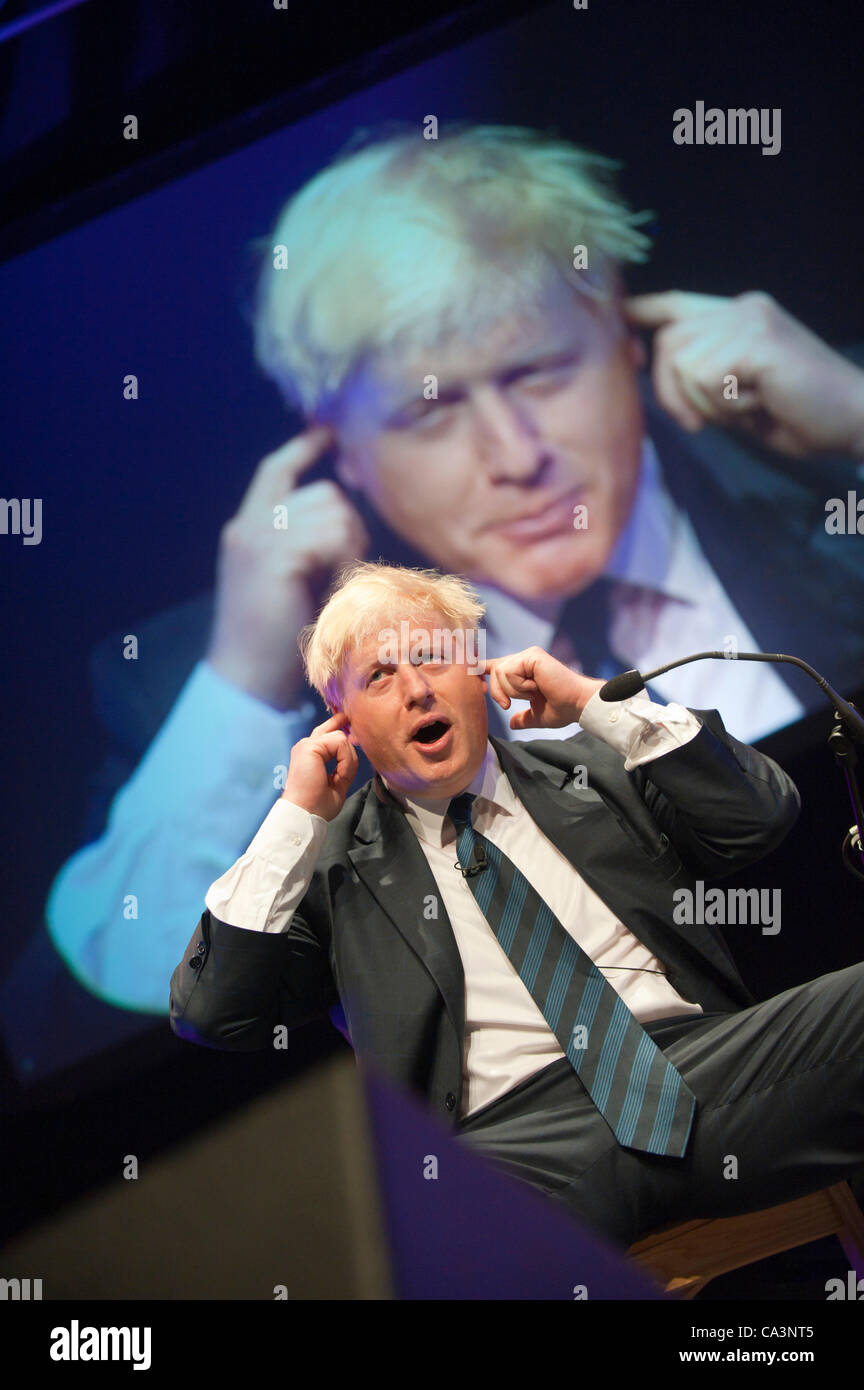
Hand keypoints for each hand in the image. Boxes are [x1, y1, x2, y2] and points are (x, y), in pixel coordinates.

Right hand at [206, 426, 369, 708]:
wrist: (246, 680)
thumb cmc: (273, 642)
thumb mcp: (286, 581)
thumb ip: (304, 544)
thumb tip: (344, 510)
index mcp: (246, 529)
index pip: (275, 470)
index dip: (304, 449)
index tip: (328, 433)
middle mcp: (248, 527)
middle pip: (324, 493)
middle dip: (349, 528)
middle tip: (343, 572)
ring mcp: (258, 539)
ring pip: (334, 511)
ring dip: (350, 547)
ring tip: (336, 584)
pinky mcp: (274, 556)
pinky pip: (332, 536)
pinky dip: (344, 562)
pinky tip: (333, 589)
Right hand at [281, 712, 358, 820]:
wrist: (305, 814)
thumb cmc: (318, 805)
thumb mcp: (337, 782)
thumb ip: (344, 765)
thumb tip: (353, 750)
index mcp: (310, 755)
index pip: (326, 734)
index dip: (340, 727)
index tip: (351, 725)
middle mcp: (306, 747)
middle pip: (331, 728)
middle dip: (345, 728)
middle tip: (353, 730)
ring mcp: (306, 745)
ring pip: (341, 737)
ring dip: (348, 760)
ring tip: (341, 778)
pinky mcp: (310, 746)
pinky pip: (340, 743)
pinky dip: (345, 761)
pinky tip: (339, 775)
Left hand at [484, 647, 604, 729]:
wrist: (577, 705)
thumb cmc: (563, 709)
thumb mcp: (537, 716)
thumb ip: (523, 718)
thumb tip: (513, 723)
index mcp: (524, 670)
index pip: (495, 666)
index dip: (480, 671)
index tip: (475, 684)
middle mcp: (525, 659)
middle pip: (493, 670)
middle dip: (497, 692)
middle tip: (508, 706)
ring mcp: (529, 655)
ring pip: (500, 672)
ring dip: (512, 691)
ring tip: (533, 693)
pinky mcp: (533, 656)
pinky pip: (509, 671)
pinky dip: (519, 686)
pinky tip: (536, 687)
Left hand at [624, 290, 863, 457]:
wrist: (853, 419)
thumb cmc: (797, 415)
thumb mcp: (736, 393)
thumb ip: (700, 376)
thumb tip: (653, 366)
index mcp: (740, 314)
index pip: (680, 304)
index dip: (645, 311)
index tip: (619, 316)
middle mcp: (743, 307)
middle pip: (669, 343)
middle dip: (671, 392)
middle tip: (703, 423)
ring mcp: (751, 320)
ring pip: (684, 365)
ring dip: (708, 404)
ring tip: (748, 407)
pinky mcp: (758, 341)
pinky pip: (707, 379)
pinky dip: (727, 406)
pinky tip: (760, 404)